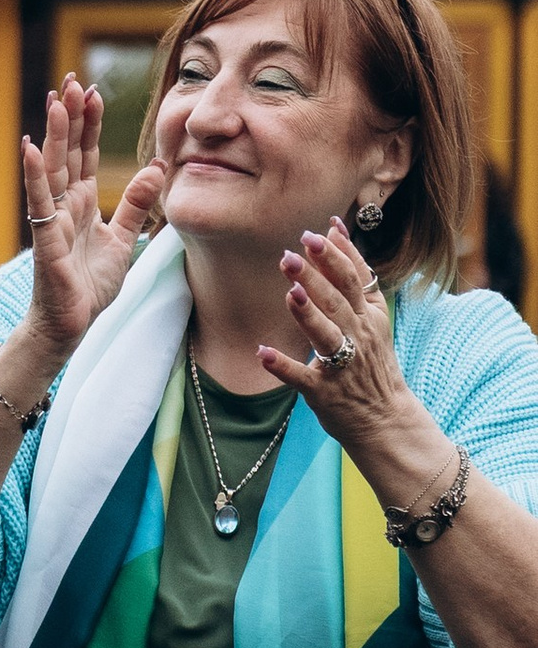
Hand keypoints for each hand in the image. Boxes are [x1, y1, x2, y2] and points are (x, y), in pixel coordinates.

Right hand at [23, 75, 163, 362]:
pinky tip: (31, 147)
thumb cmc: (88, 287)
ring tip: (56, 100)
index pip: (84, 154)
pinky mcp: (46, 239)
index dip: (89, 123)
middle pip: (67, 151)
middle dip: (70, 116)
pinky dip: (34, 175)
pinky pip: (39, 202)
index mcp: (81, 203)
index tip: (92, 91)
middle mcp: (63, 205)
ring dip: (54, 134)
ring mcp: (52, 219)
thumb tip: (158, 167)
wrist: (70, 325)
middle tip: (71, 80)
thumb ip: (135, 203)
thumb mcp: (123, 239)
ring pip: (53, 168)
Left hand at [259, 221, 448, 510]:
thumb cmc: (371, 363)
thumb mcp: (372, 317)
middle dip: (317, 277)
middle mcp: (358, 337)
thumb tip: (336, 229)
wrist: (385, 418)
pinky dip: (282, 366)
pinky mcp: (324, 392)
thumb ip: (355, 277)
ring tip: (289, 293)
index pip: (355, 280)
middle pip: (338, 302)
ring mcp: (343, 365)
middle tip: (292, 254)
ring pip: (325, 335)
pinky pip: (302, 378)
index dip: (338, 256)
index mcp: (369, 317)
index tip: (318, 233)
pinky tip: (262, 353)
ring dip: (307, 315)